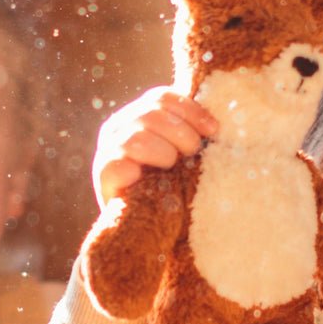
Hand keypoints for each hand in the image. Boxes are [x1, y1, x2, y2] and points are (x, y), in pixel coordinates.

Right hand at [92, 87, 216, 207]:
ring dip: (164, 152)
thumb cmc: (175, 186)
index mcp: (140, 115)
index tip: (213, 130)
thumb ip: (194, 133)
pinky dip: (139, 170)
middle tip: (194, 152)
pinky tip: (152, 180)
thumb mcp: (186, 154)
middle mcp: (120, 127)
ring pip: (136, 137)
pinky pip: (118, 165)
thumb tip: (218, 125)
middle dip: (182, 132)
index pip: (161, 97)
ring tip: (172, 167)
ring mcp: (108, 150)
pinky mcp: (104, 175)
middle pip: (151, 113)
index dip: (190, 110)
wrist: (150, 225)